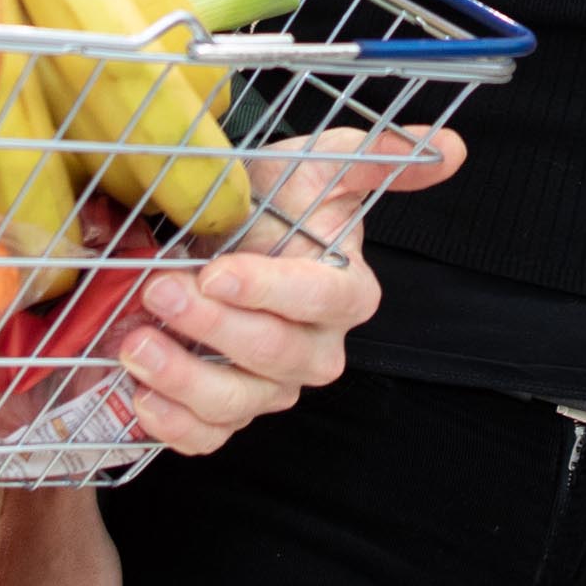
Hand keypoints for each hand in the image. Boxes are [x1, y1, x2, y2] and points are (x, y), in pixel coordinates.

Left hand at [109, 124, 463, 455]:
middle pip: (276, 355)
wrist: (227, 233)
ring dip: (185, 379)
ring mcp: (272, 388)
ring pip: (241, 403)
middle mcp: (316, 348)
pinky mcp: (230, 415)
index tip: (218, 271)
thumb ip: (377, 154)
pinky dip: (174, 425)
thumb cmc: (275, 200)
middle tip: (160, 291)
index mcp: (347, 293)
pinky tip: (143, 395)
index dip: (270, 291)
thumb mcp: (319, 163)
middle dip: (214, 326)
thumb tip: (450, 147)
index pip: (321, 300)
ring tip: (135, 344)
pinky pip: (210, 438)